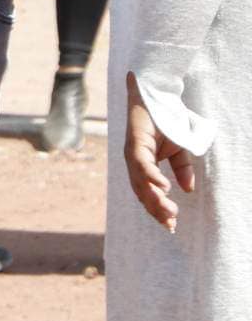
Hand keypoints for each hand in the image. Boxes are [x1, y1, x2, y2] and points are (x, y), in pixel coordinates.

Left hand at [124, 73, 195, 232]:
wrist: (158, 96)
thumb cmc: (166, 122)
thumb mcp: (178, 150)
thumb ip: (180, 169)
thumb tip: (187, 189)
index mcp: (142, 164)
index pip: (147, 192)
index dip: (157, 208)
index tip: (171, 224)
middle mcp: (134, 161)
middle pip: (142, 191)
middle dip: (156, 209)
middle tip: (171, 225)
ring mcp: (132, 152)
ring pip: (140, 181)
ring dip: (155, 198)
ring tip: (170, 211)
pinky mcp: (135, 142)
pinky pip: (141, 164)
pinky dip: (152, 177)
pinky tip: (163, 188)